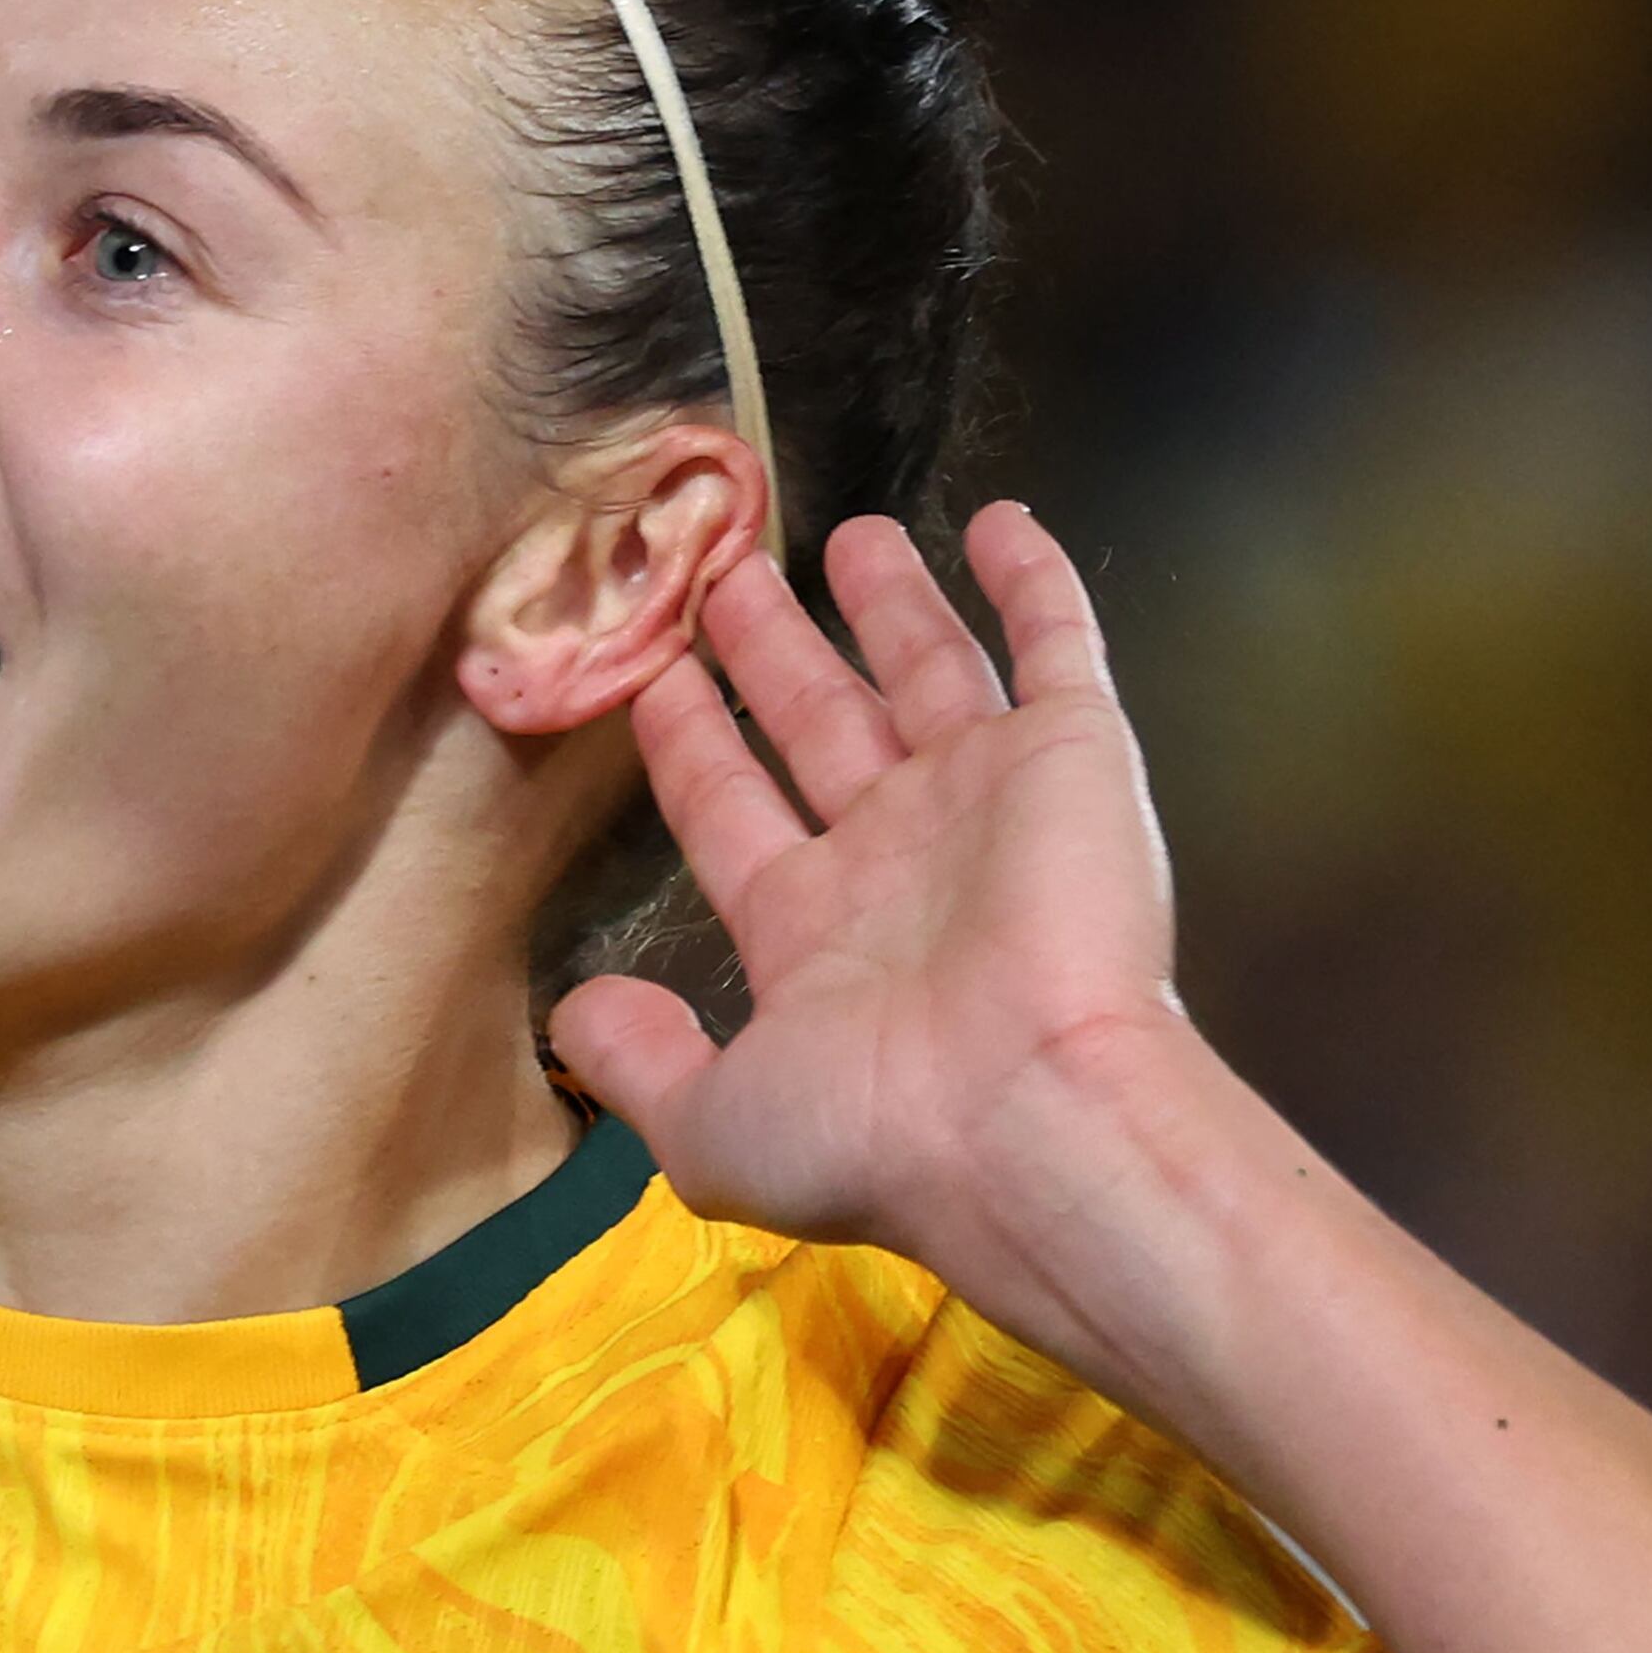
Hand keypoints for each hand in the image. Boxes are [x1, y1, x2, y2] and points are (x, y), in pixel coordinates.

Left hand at [547, 504, 1202, 1370]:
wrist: (1038, 1120)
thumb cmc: (875, 1129)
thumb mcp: (713, 1125)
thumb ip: (638, 1062)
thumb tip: (574, 1012)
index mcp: (812, 933)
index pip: (731, 809)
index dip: (691, 743)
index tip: (654, 674)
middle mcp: (897, 856)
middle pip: (817, 724)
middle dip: (770, 652)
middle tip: (724, 576)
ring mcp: (987, 798)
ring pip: (925, 671)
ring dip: (886, 604)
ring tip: (844, 536)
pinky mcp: (1077, 756)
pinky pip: (1054, 647)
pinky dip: (1031, 584)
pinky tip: (997, 523)